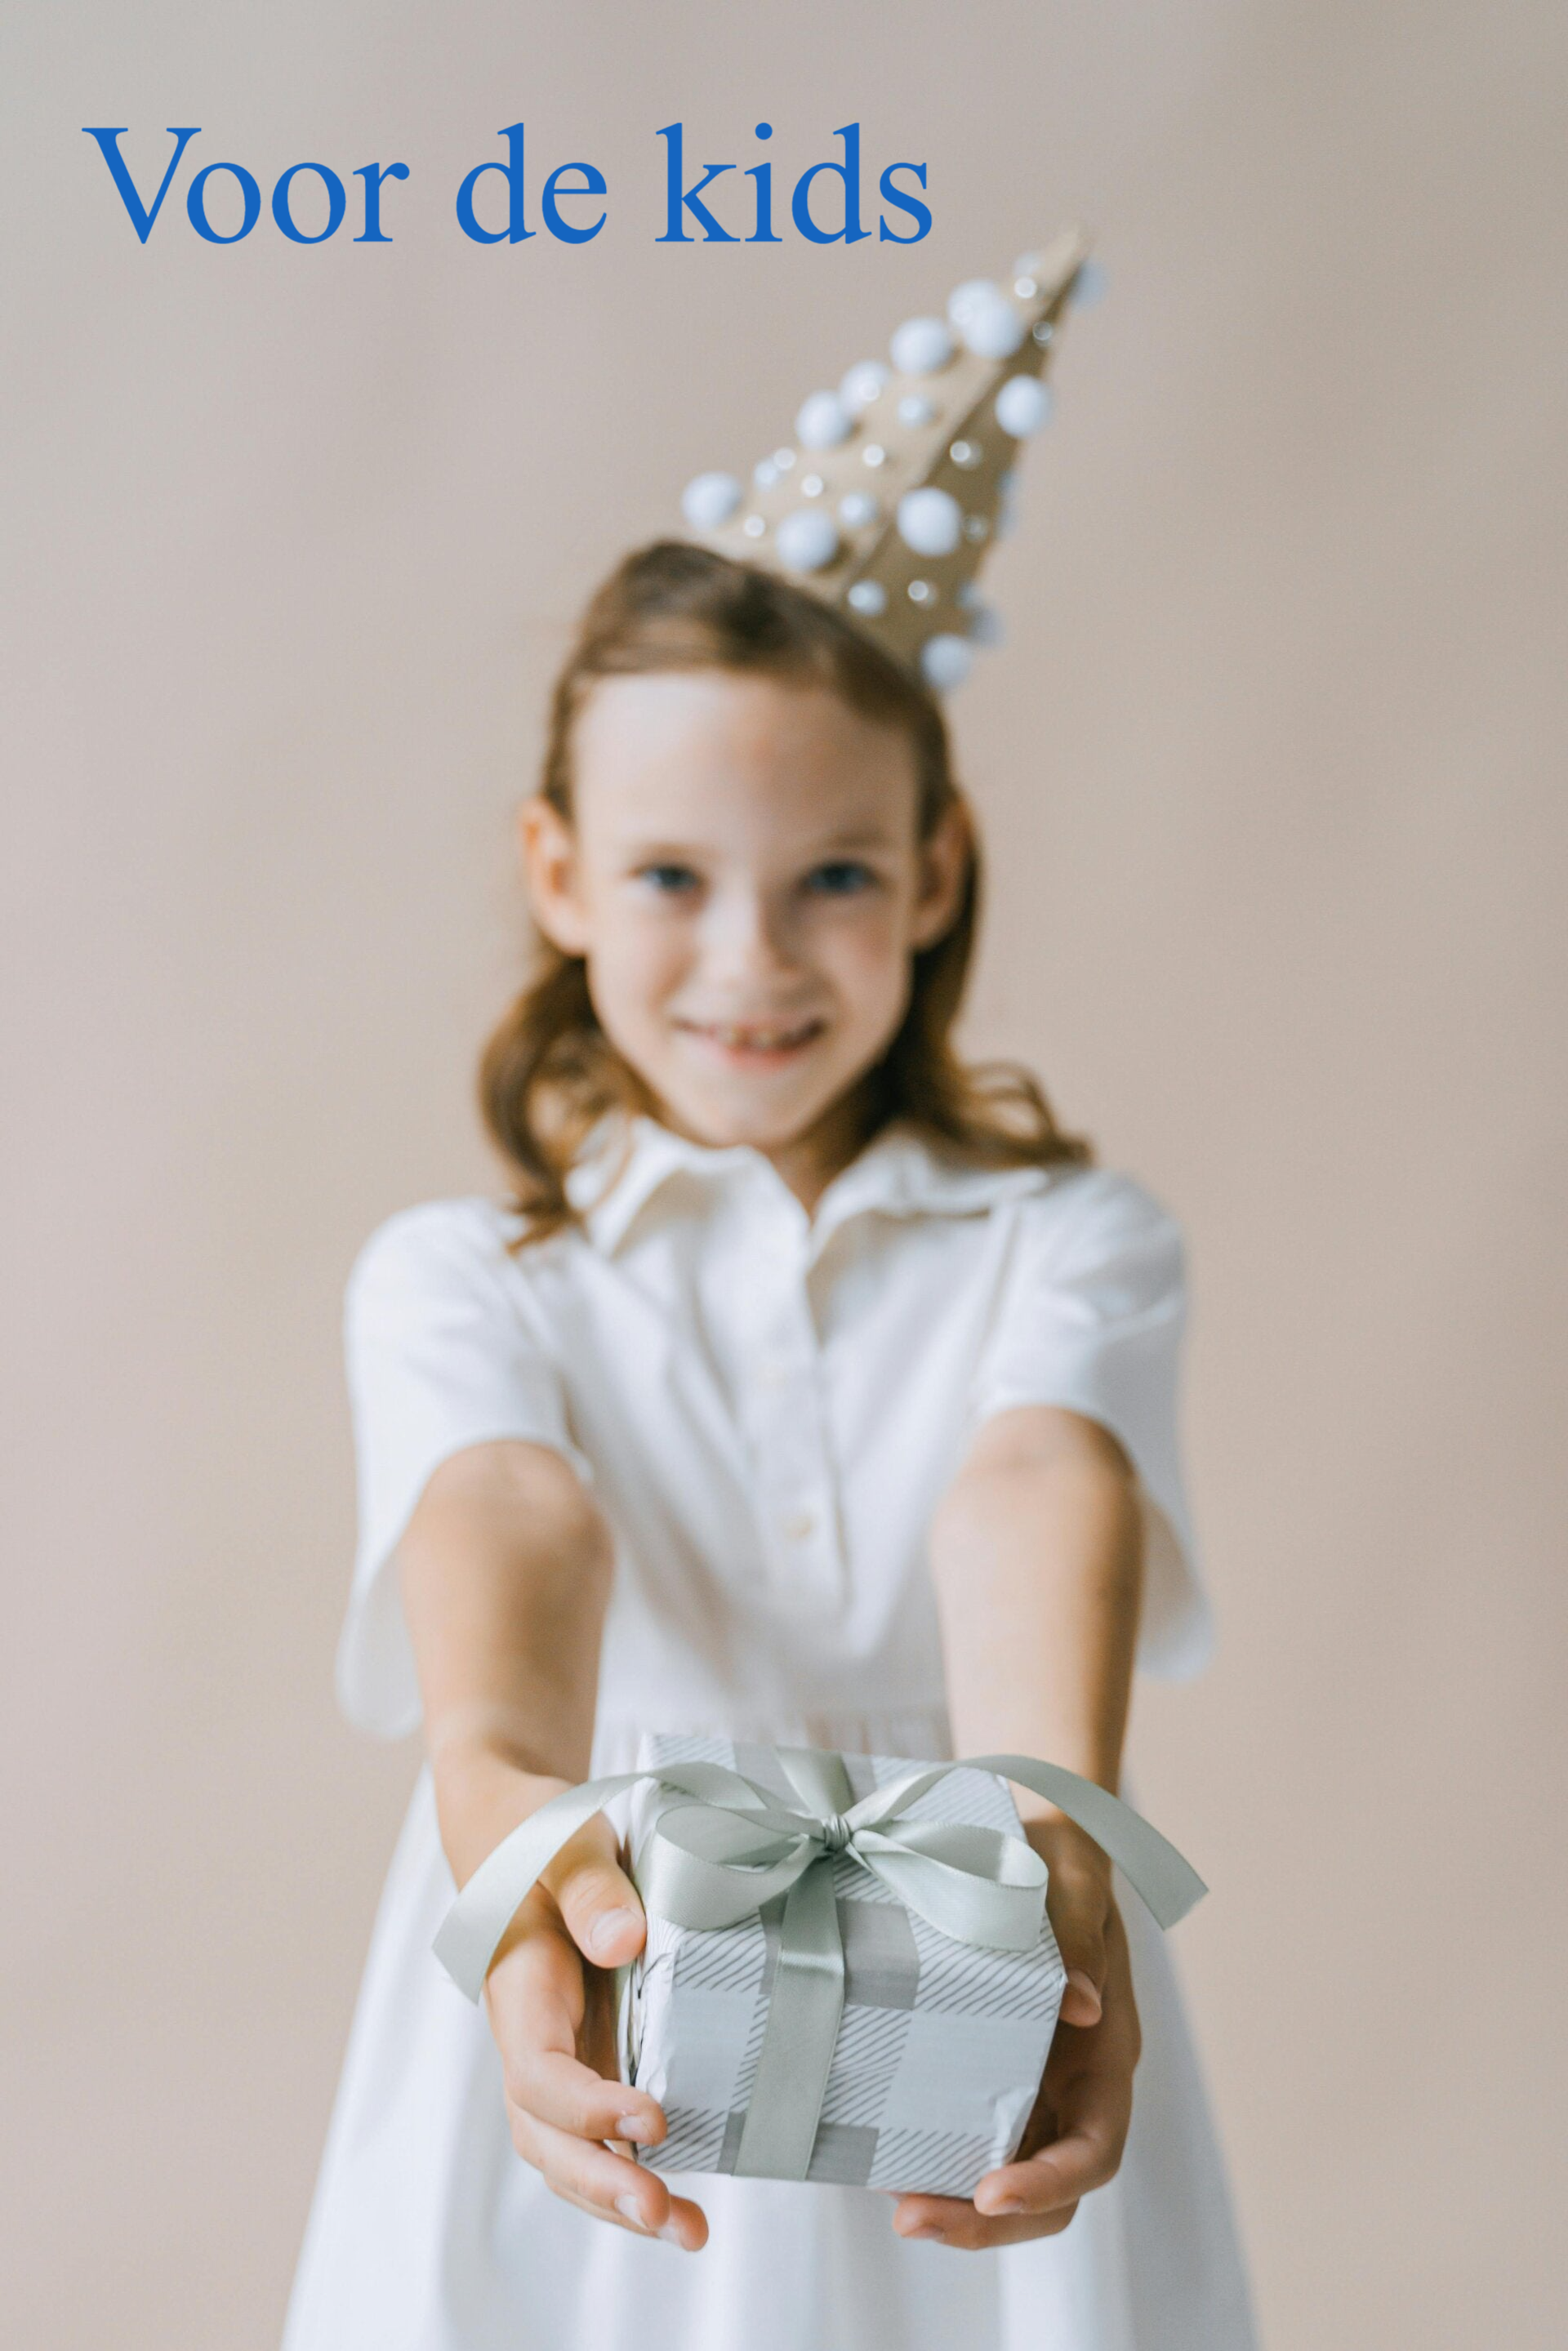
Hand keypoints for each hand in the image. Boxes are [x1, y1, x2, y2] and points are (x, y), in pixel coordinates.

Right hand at [481, 1806, 707, 2250]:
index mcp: (519, 1990)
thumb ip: (588, 1885)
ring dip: (619, 2198)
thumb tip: (624, 1944)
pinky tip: (685, 2203)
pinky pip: (601, 2130)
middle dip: (602, 2184)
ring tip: (689, 2231)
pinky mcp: (594, 2054)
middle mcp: (533, 2039)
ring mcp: (561, 2055)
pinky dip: (632, 2171)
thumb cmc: (539, 1832)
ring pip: (570, 2150)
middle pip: (547, 2136)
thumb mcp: (561, 1838)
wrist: (517, 1831)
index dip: (588, 2107)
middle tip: (664, 2213)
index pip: (540, 2073)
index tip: (650, 2119)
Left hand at [891, 1817, 1140, 2249]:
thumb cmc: (1056, 1859)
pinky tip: (880, 2158)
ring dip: (956, 2205)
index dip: (1050, 2184)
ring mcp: (1031, 2086)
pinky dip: (933, 2160)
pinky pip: (968, 2136)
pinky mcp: (987, 2072)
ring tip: (891, 2202)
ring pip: (1007, 2176)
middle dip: (988, 2221)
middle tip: (910, 2217)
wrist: (1030, 1841)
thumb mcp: (1071, 1883)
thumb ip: (1077, 1939)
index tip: (991, 2193)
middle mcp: (1073, 2086)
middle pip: (1050, 2191)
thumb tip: (1080, 2007)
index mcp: (1106, 2053)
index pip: (1096, 2150)